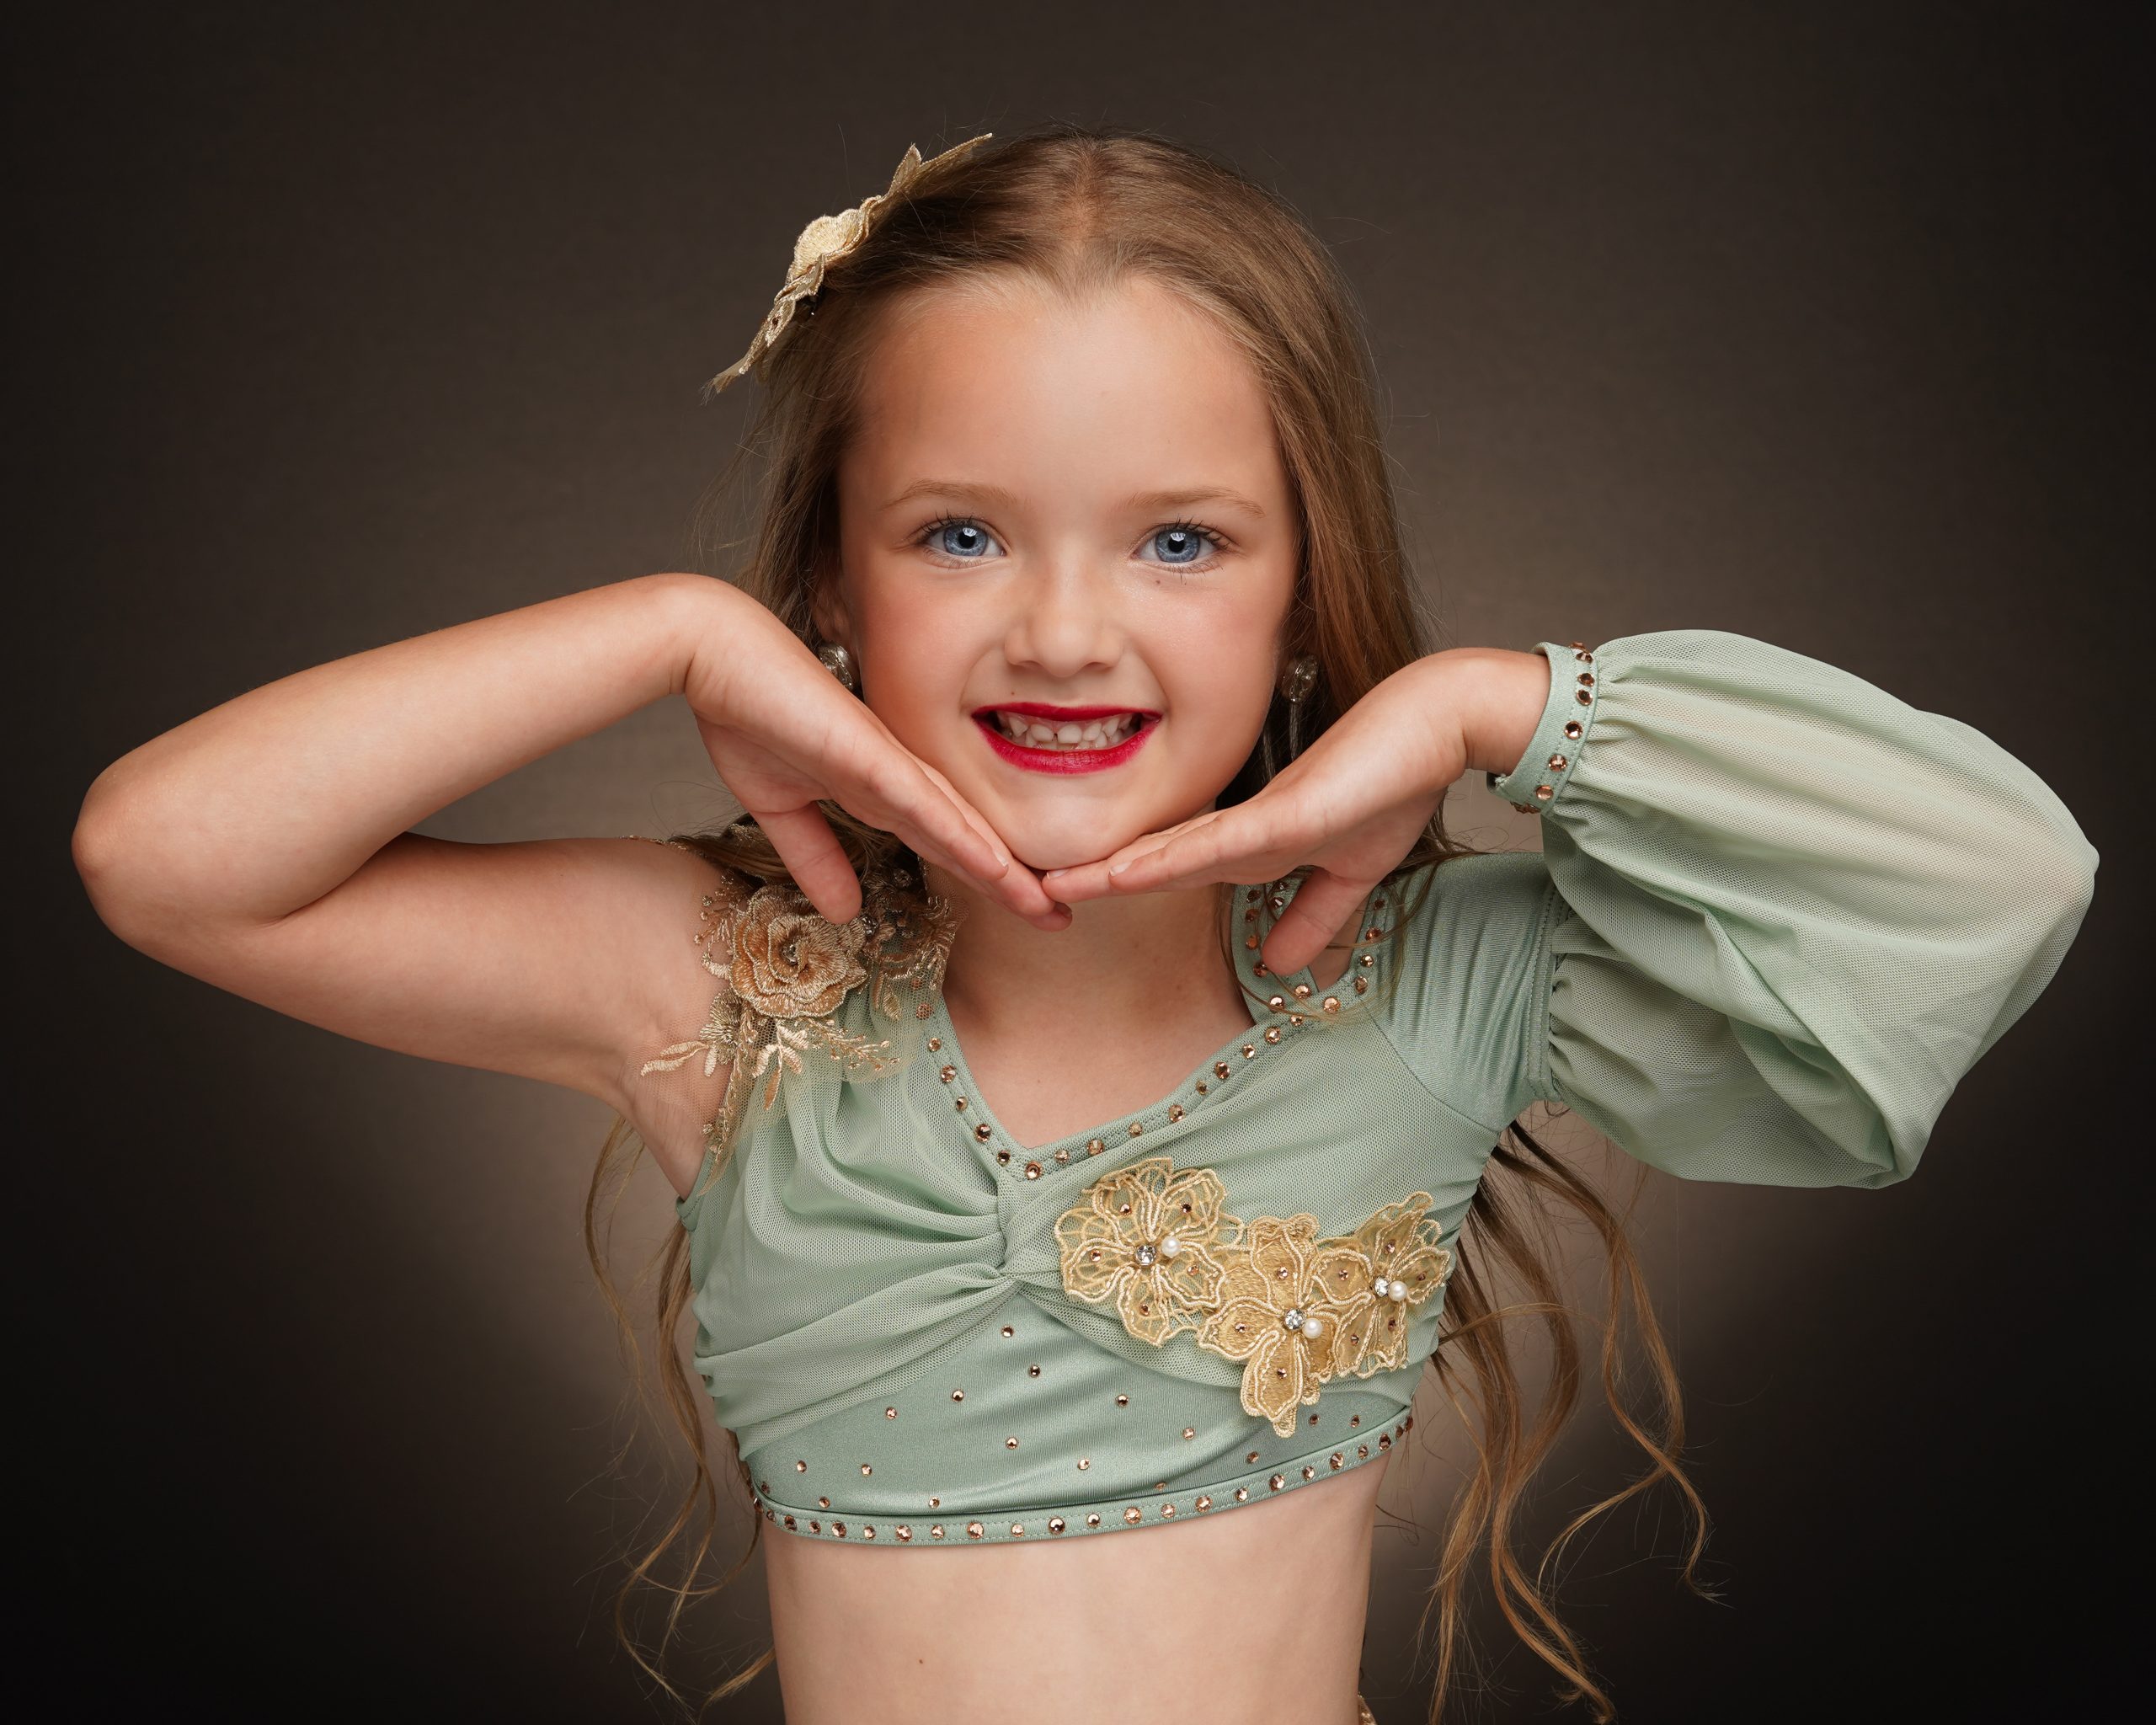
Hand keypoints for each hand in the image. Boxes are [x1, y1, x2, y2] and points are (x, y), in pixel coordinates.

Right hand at [680, 584, 1065, 929]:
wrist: (714, 653)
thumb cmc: (746, 714)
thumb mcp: (780, 807)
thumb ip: (815, 856)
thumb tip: (844, 912)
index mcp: (880, 791)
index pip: (945, 845)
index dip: (984, 881)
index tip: (1022, 912)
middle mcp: (897, 778)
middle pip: (967, 840)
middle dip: (1014, 884)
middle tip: (1059, 919)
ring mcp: (888, 764)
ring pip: (958, 827)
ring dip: (1002, 871)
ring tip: (1045, 907)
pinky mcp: (869, 753)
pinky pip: (924, 803)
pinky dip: (960, 837)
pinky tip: (994, 867)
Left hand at [1038, 657, 1473, 974]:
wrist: (1436, 727)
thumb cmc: (1393, 785)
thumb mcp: (1350, 873)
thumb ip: (1313, 917)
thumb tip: (1280, 967)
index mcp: (1250, 841)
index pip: (1172, 870)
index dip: (1122, 886)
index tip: (1069, 900)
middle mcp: (1241, 827)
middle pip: (1154, 859)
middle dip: (1095, 879)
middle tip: (1030, 893)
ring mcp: (1257, 817)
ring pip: (1170, 852)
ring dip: (1113, 873)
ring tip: (1054, 887)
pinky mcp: (1284, 812)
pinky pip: (1214, 844)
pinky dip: (1169, 862)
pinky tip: (1126, 874)